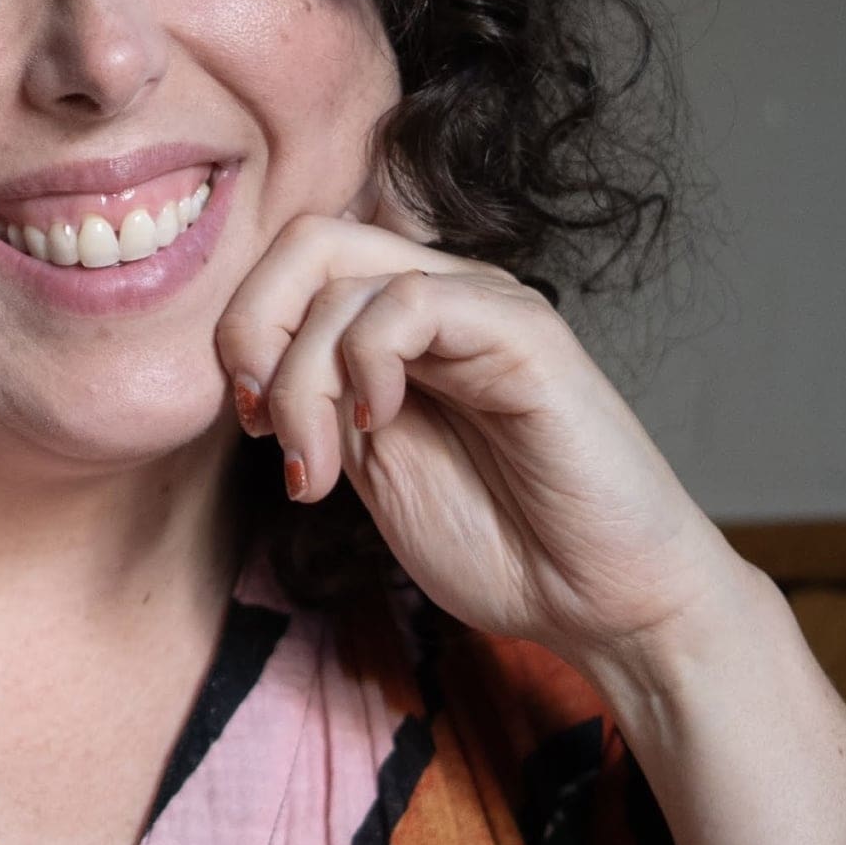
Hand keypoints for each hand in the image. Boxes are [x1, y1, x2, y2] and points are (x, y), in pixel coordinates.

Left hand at [214, 179, 747, 684]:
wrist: (602, 603)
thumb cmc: (498, 540)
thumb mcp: (371, 464)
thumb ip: (321, 400)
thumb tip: (254, 364)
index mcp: (398, 324)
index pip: (295, 264)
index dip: (244, 330)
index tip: (255, 425)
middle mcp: (439, 297)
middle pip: (307, 241)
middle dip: (252, 331)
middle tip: (266, 425)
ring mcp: (482, 305)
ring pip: (341, 278)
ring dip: (302, 381)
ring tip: (318, 471)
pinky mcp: (523, 330)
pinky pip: (410, 302)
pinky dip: (365, 362)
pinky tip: (381, 424)